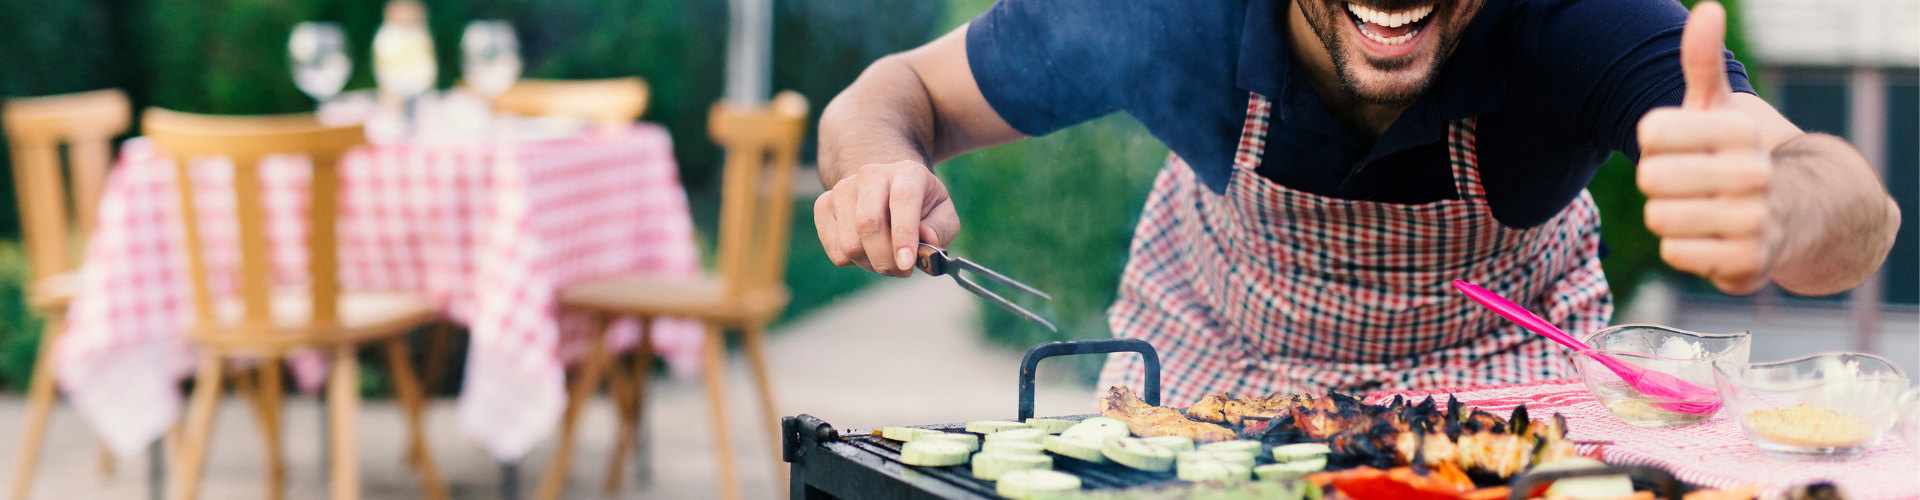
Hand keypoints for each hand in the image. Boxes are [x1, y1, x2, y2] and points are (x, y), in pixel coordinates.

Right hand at [813, 160, 961, 276]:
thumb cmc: (920, 207)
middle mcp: (871, 174)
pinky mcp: (823, 205)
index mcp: (906, 172)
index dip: (904, 235)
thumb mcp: (942, 214)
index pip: (903, 200)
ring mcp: (843, 189)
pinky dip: (854, 263)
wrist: (887, 191)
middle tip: (901, 270)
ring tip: (886, 259)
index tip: (906, 264)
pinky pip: (836, 251)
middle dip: (885, 259)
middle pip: (868, 224)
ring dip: (871, 264)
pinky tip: (868, 251)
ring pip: (850, 244)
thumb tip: (925, 240)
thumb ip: (940, 228)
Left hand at [1635, 1, 1779, 294]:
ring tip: (1701, 209)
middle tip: (1689, 183)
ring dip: (1669, 217)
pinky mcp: (1747, 264)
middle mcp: (1753, 174)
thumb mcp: (1718, 107)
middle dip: (1659, 183)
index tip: (1681, 147)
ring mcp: (1753, 222)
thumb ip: (1702, 62)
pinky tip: (1711, 238)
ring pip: (1659, 218)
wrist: (1798, 212)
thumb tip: (1707, 9)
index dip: (1655, 143)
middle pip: (1650, 178)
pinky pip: (1675, 254)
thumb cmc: (1735, 154)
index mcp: (1739, 130)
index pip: (1650, 132)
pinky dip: (1684, 248)